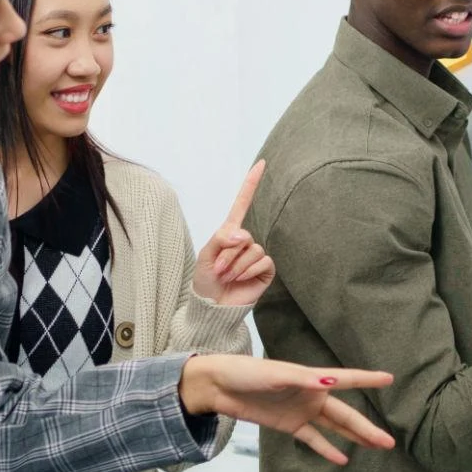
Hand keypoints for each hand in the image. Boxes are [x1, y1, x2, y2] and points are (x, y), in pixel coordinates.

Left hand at [178, 354, 394, 464]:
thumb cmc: (246, 372)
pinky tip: (343, 458)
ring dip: (354, 438)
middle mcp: (312, 395)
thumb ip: (302, 379)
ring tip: (376, 448)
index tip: (390, 379)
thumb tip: (329, 382)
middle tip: (390, 442)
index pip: (346, 380)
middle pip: (346, 414)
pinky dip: (327, 448)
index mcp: (311, 379)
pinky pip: (313, 439)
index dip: (367, 379)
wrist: (219, 386)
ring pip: (335, 427)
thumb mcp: (274, 373)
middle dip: (367, 428)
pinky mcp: (289, 425)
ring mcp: (302, 412)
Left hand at [192, 161, 275, 307]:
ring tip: (227, 277)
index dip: (251, 184)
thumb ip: (222, 239)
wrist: (213, 307)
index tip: (261, 164)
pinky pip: (262, 261)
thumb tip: (244, 235)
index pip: (242, 204)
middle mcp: (245, 242)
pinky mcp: (266, 270)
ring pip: (252, 249)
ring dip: (236, 265)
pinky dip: (248, 270)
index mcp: (229, 233)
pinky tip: (241, 279)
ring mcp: (256, 256)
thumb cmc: (205, 281)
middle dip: (227, 253)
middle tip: (218, 270)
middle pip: (243, 235)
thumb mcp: (206, 255)